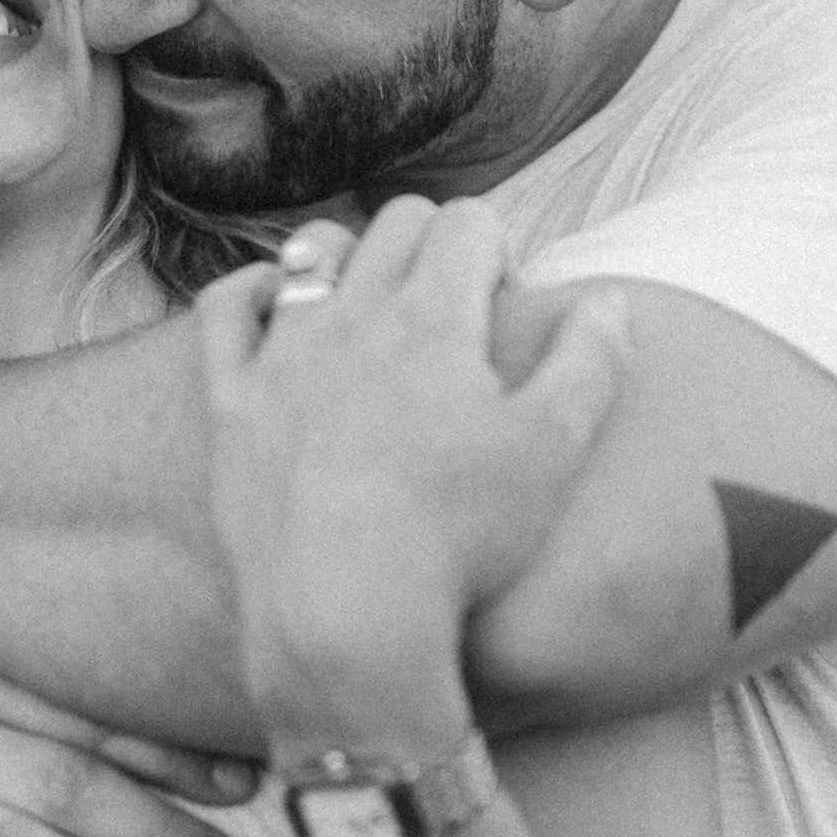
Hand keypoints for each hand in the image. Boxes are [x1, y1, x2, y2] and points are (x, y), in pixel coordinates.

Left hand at [196, 199, 628, 751]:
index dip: (497, 247)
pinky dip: (252, 289)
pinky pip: (226, 308)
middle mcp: (352, 315)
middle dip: (435, 242)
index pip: (469, 221)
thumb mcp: (554, 452)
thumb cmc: (460, 539)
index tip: (505, 303)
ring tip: (374, 306)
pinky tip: (276, 307)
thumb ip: (592, 362)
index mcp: (435, 317)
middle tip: (454, 308)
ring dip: (351, 257)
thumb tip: (610, 298)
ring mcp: (282, 354)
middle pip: (397, 223)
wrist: (343, 615)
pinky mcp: (230, 402)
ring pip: (311, 250)